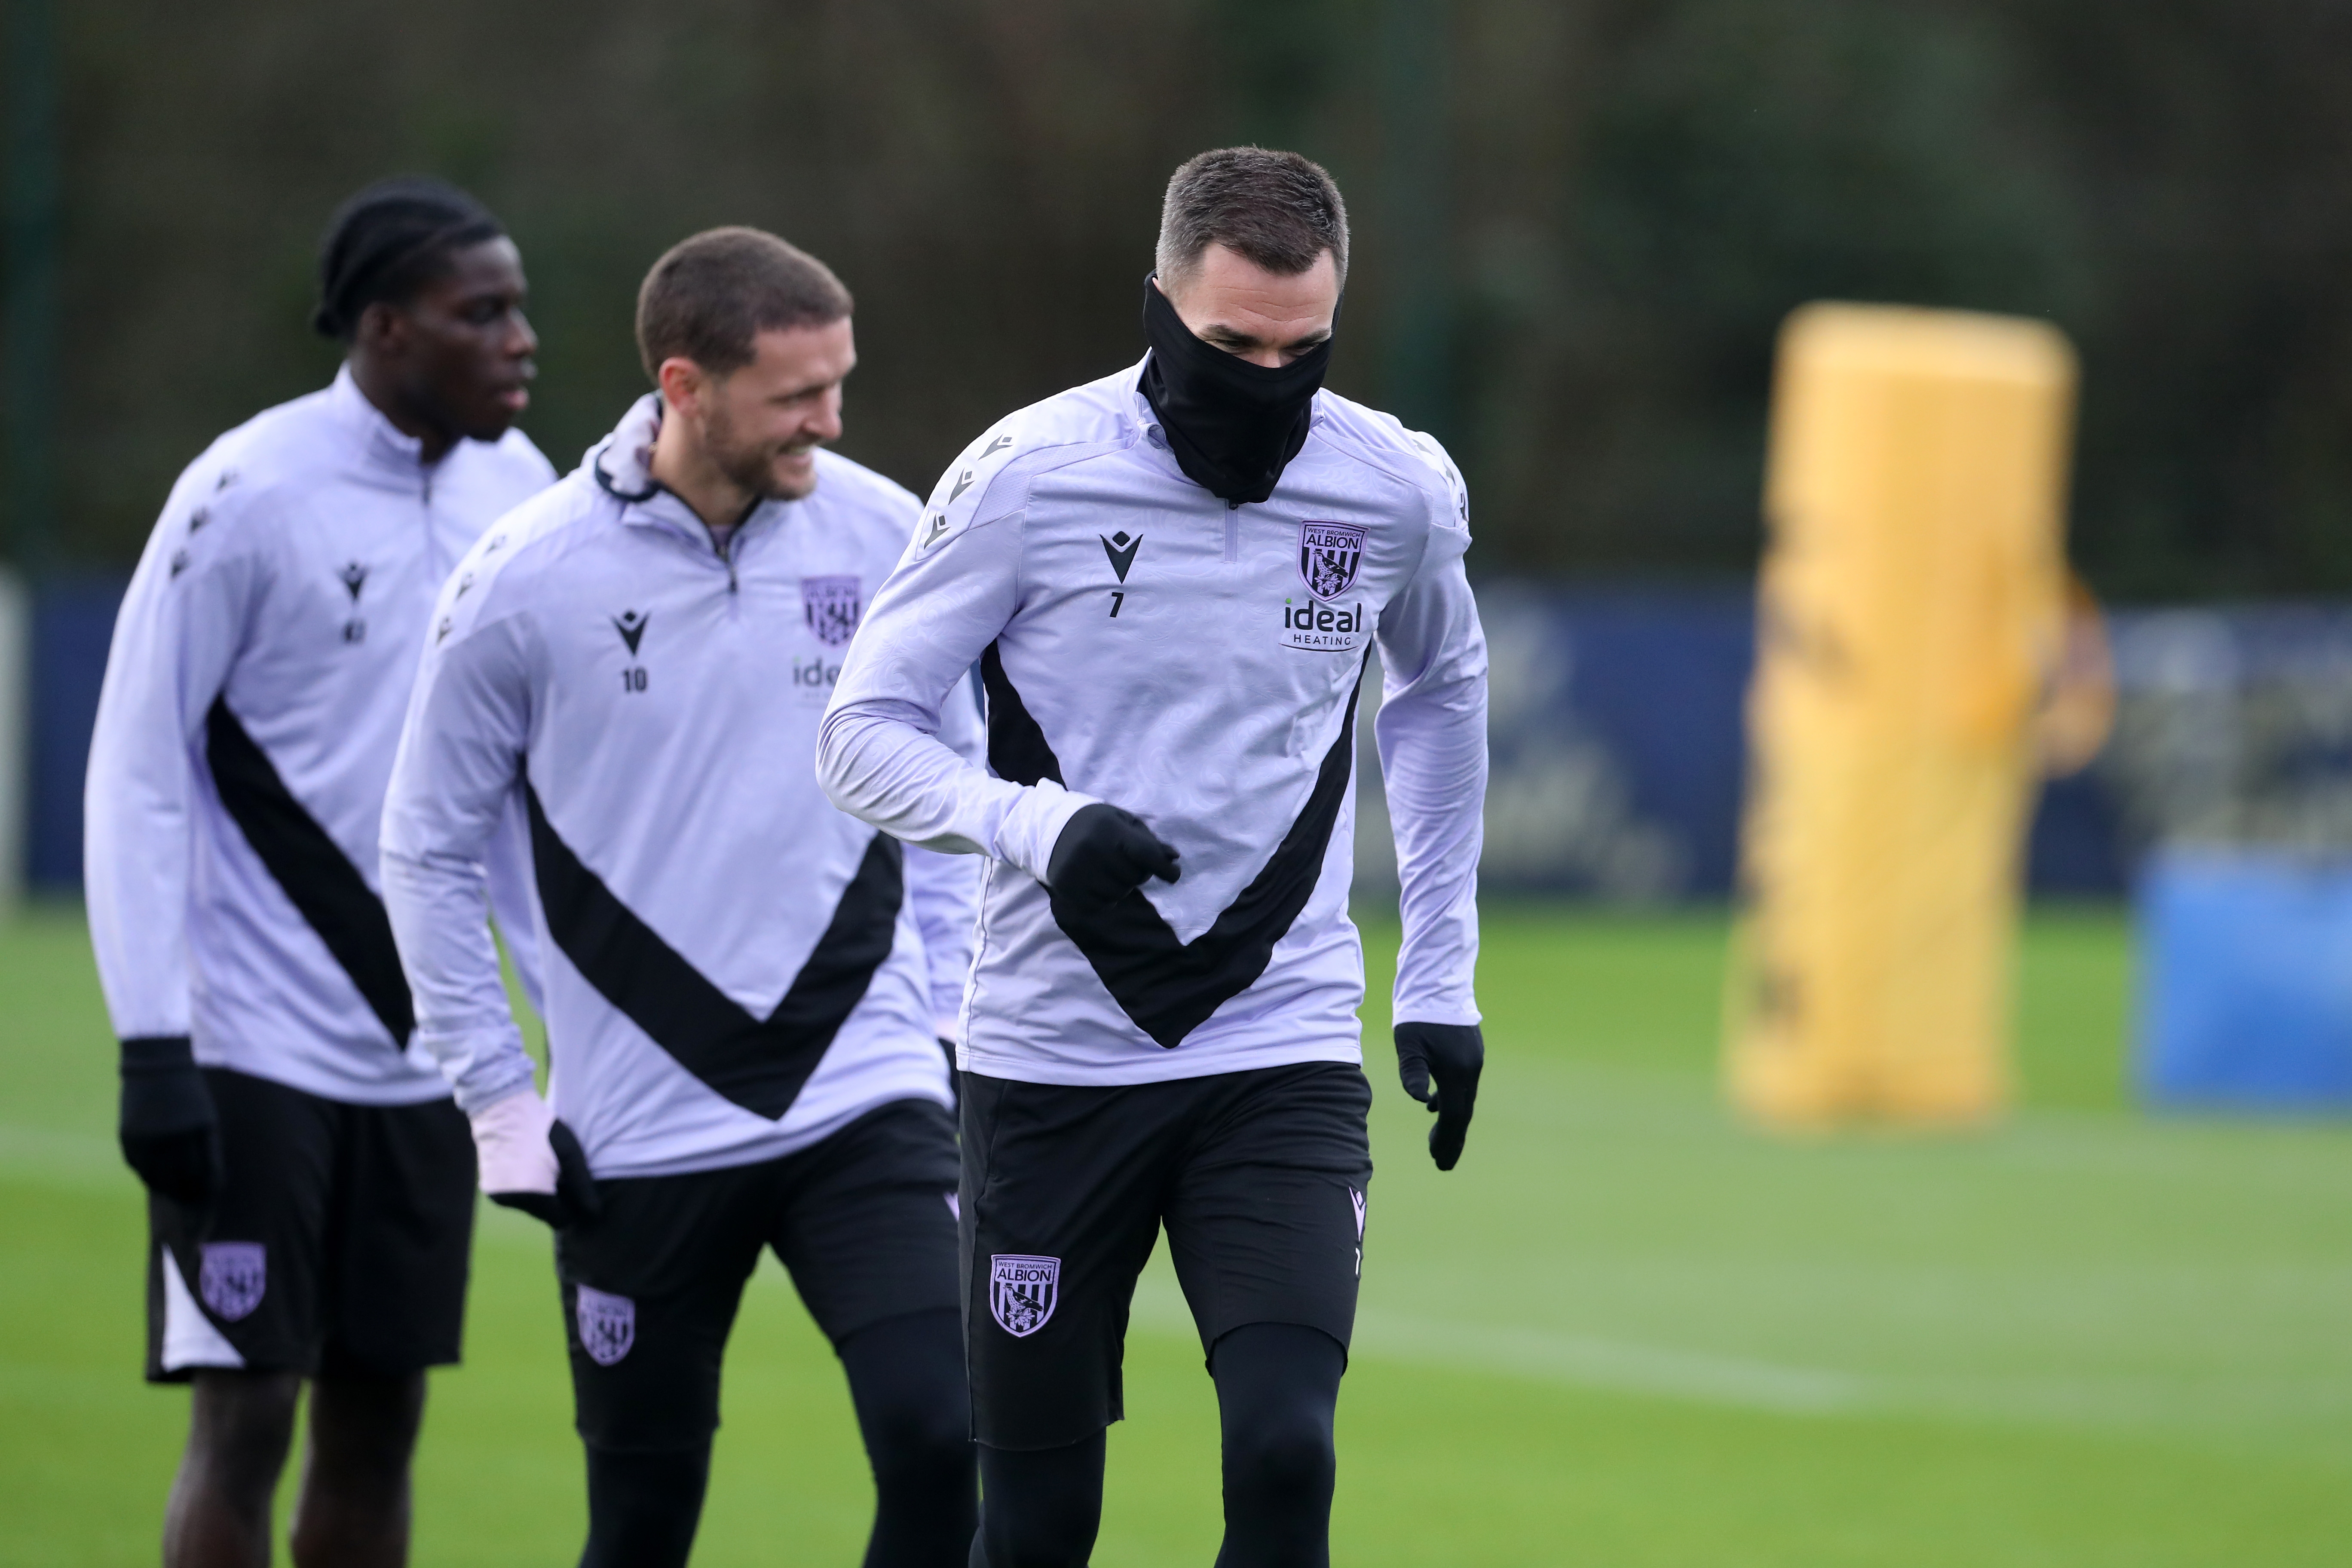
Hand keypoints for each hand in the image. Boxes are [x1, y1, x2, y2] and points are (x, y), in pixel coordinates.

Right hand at [119, 1036, 222, 1205]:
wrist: (155, 1063)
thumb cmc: (187, 1091)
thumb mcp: (205, 1115)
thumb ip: (204, 1146)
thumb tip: (203, 1180)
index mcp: (200, 1129)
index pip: (206, 1171)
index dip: (207, 1189)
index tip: (209, 1200)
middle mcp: (174, 1135)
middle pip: (181, 1178)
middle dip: (186, 1193)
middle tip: (189, 1204)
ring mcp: (149, 1137)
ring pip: (156, 1177)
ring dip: (165, 1189)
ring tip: (172, 1195)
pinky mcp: (128, 1135)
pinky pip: (137, 1166)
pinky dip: (146, 1175)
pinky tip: (153, 1179)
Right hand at [472, 1090, 601, 1228]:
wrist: (502, 1112)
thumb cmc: (541, 1130)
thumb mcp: (569, 1154)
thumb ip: (582, 1186)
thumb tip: (595, 1214)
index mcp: (535, 1195)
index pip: (561, 1220)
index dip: (573, 1209)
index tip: (576, 1190)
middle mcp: (514, 1202)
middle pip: (545, 1214)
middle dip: (557, 1201)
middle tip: (561, 1174)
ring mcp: (500, 1197)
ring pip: (530, 1207)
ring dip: (540, 1195)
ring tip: (546, 1167)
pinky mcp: (490, 1190)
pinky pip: (515, 1199)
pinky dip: (525, 1189)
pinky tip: (530, 1168)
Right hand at [1047, 803, 1180, 904]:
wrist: (1051, 829)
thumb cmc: (1097, 825)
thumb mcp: (1124, 822)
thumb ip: (1149, 841)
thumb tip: (1173, 858)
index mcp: (1109, 828)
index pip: (1145, 853)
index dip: (1164, 868)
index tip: (1174, 875)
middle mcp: (1091, 849)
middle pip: (1134, 877)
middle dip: (1137, 873)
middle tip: (1125, 862)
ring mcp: (1077, 870)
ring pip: (1119, 894)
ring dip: (1121, 887)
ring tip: (1109, 872)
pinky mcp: (1066, 888)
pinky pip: (1100, 905)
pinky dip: (1105, 898)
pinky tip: (1097, 883)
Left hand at [1394, 1021, 1483, 1170]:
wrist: (1438, 985)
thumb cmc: (1418, 1016)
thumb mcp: (1409, 1045)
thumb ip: (1413, 1074)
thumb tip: (1422, 1102)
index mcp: (1456, 1072)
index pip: (1453, 1116)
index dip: (1445, 1140)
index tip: (1437, 1160)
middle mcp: (1470, 1070)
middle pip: (1462, 1114)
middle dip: (1452, 1141)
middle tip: (1442, 1165)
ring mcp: (1473, 1062)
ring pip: (1464, 1101)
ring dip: (1452, 1123)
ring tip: (1438, 1143)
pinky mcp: (1470, 1054)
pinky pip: (1462, 1086)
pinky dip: (1451, 1101)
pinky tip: (1435, 1107)